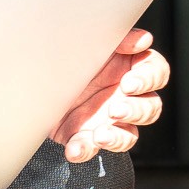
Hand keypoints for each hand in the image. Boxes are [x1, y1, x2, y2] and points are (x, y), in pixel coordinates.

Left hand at [51, 28, 166, 162]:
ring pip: (130, 134)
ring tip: (100, 135)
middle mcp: (125, 96)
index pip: (156, 72)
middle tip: (116, 109)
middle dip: (136, 111)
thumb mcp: (87, 39)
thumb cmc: (66, 52)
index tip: (129, 83)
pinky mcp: (89, 136)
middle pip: (151, 107)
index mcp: (128, 67)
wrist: (32, 76)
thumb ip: (117, 38)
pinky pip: (94, 149)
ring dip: (118, 137)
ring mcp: (110, 119)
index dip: (149, 79)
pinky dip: (85, 150)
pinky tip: (73, 149)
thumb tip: (144, 40)